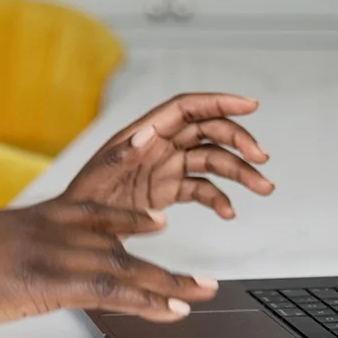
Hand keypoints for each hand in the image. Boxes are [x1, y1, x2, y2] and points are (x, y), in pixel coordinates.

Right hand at [0, 198, 217, 333]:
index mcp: (23, 221)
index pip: (87, 209)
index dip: (126, 217)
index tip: (155, 222)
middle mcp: (43, 229)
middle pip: (117, 238)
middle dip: (160, 256)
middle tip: (197, 274)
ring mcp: (46, 253)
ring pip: (123, 265)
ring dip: (168, 284)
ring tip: (202, 295)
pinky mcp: (44, 282)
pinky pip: (109, 290)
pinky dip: (147, 301)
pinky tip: (171, 311)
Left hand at [59, 93, 273, 219]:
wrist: (76, 236)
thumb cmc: (81, 201)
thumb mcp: (100, 178)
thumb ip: (125, 153)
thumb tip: (149, 131)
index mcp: (142, 134)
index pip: (187, 108)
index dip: (219, 102)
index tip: (249, 105)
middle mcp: (158, 146)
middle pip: (207, 132)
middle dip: (238, 141)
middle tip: (260, 158)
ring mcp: (164, 168)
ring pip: (211, 161)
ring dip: (239, 172)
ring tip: (261, 188)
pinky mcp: (167, 190)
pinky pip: (201, 188)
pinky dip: (219, 198)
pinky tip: (228, 211)